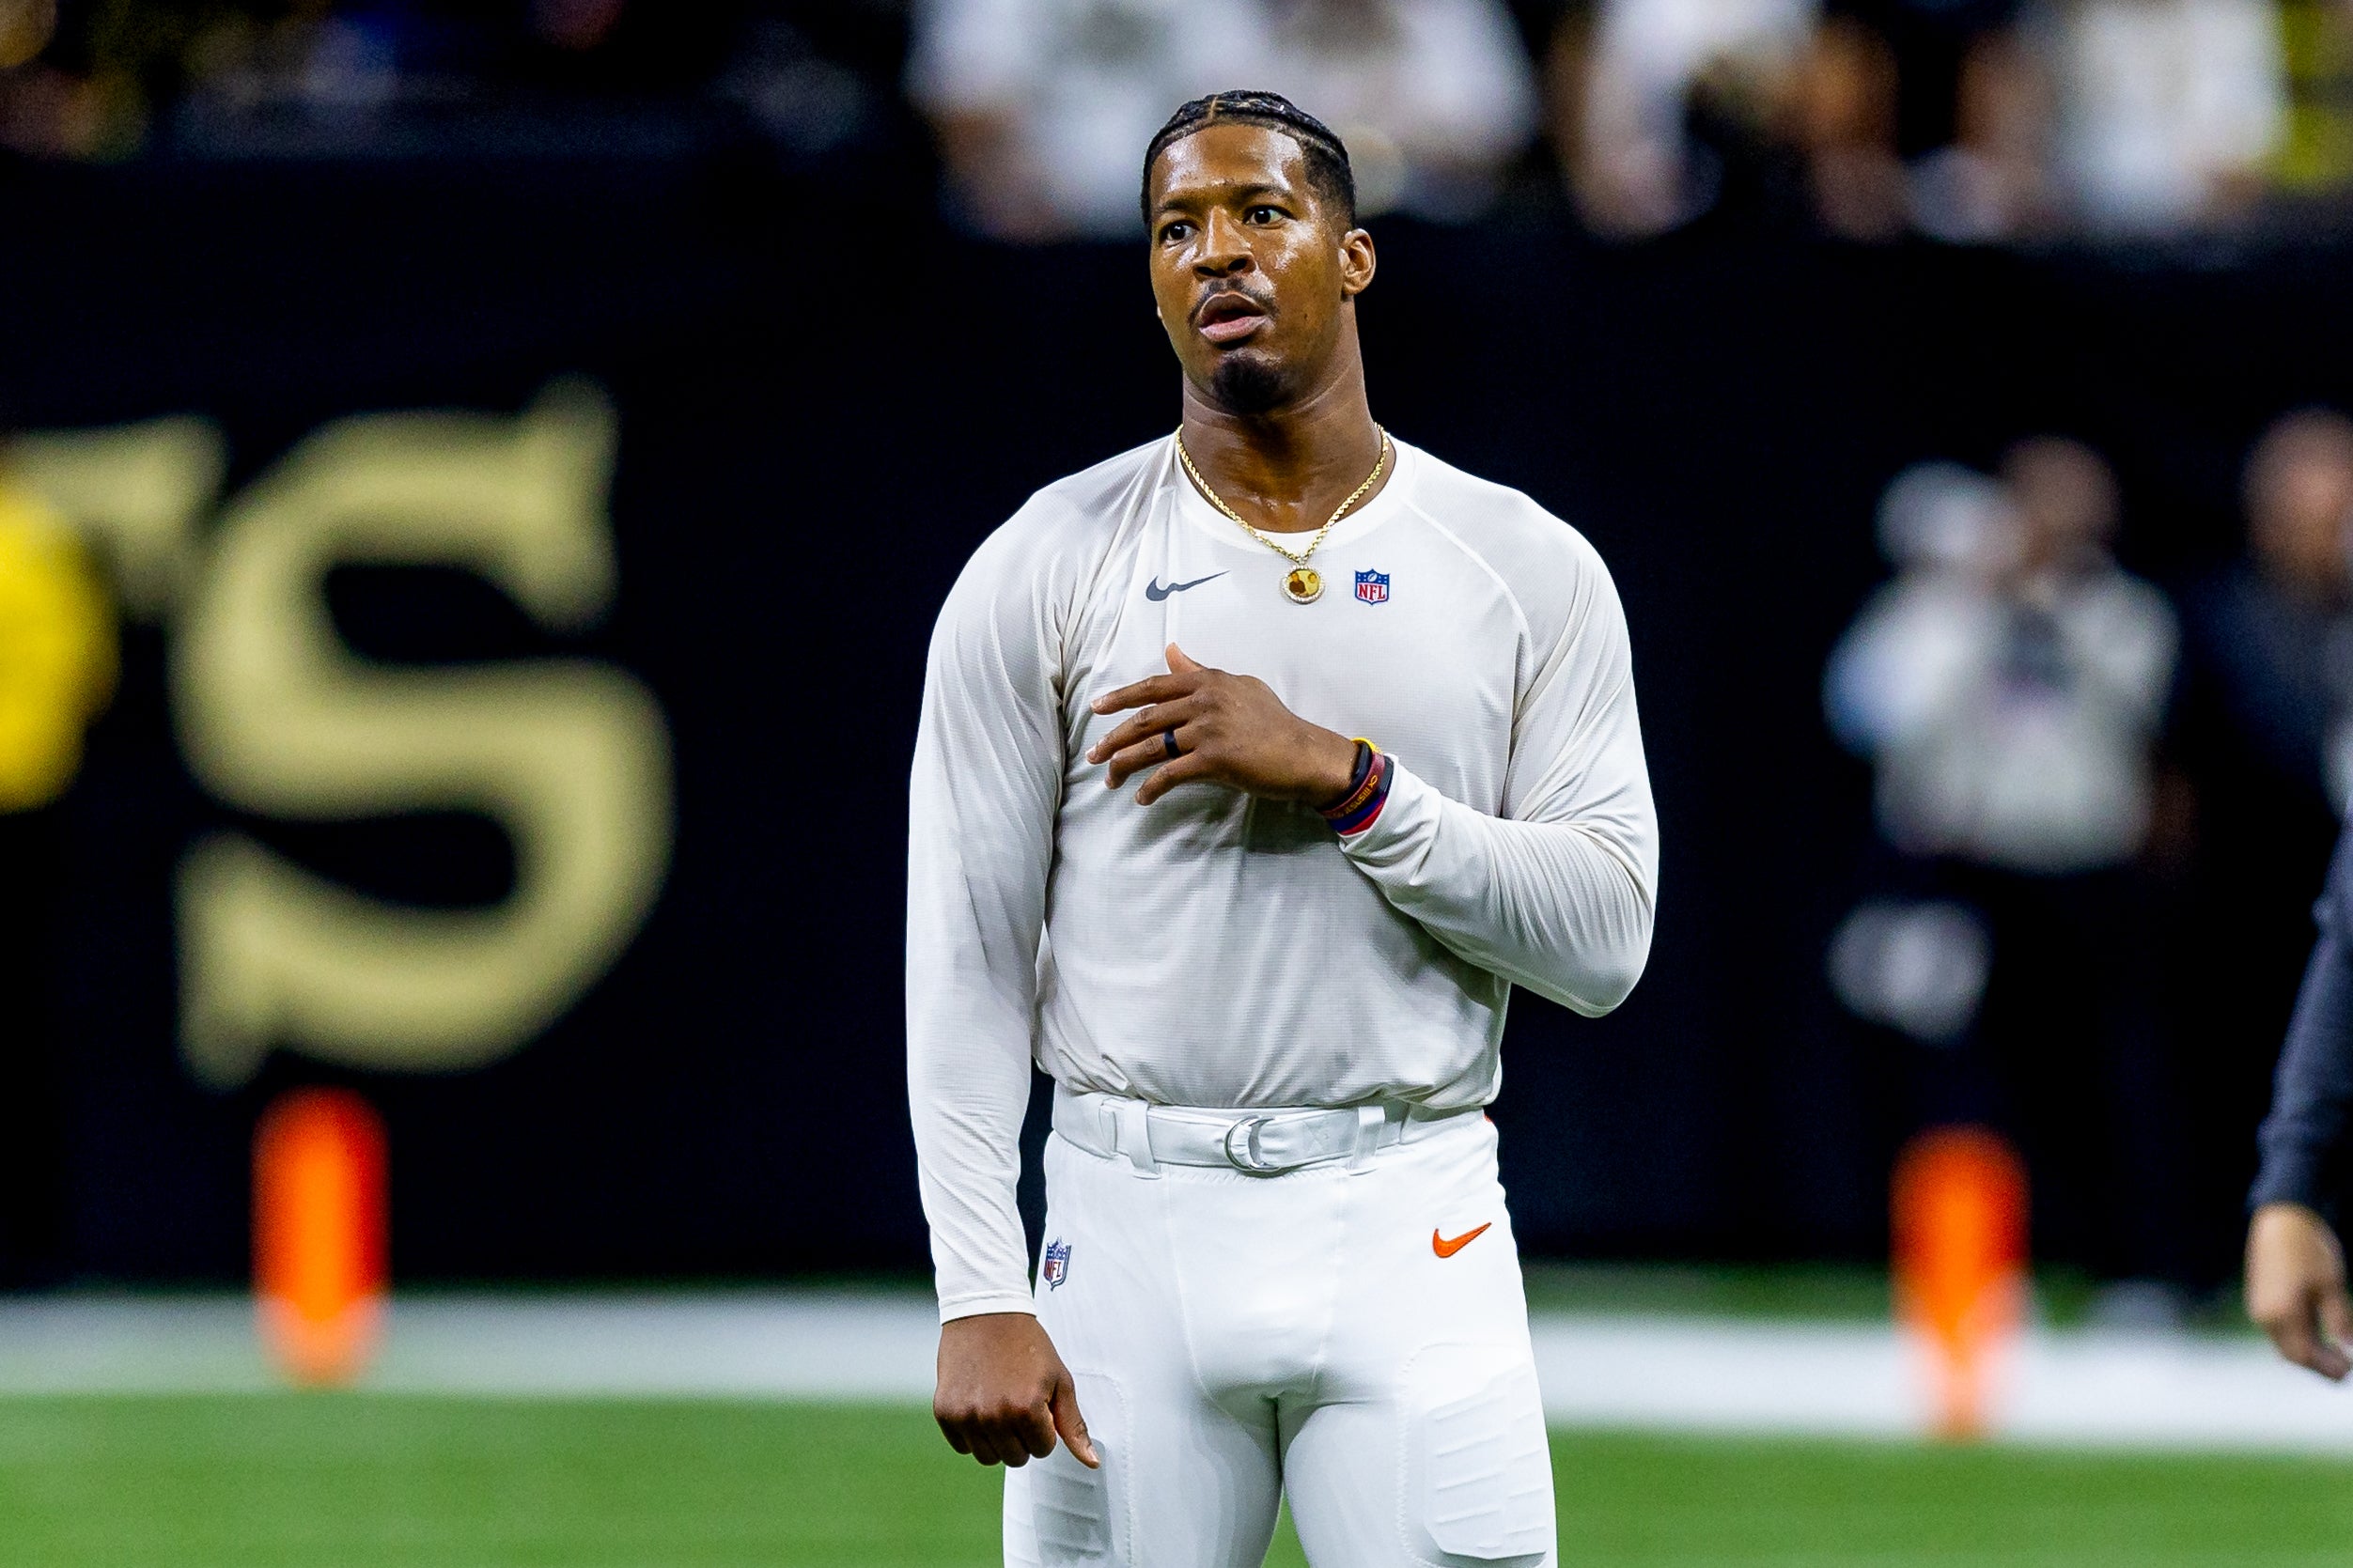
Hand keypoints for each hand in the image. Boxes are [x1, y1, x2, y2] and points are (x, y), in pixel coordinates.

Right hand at [934, 1312, 1099, 1467]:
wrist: (985, 1313)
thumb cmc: (1029, 1345)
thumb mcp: (1059, 1380)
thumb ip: (1073, 1425)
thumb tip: (1093, 1464)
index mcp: (1027, 1409)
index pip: (1043, 1450)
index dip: (1044, 1427)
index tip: (1037, 1401)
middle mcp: (994, 1416)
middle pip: (1015, 1459)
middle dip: (1022, 1437)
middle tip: (1017, 1403)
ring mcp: (966, 1416)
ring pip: (988, 1458)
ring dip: (997, 1440)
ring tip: (998, 1405)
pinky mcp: (944, 1412)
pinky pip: (962, 1446)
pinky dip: (971, 1433)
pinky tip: (977, 1403)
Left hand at [1087, 643, 1359, 807]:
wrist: (1304, 753)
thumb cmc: (1273, 721)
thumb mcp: (1238, 686)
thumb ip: (1200, 671)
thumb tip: (1171, 651)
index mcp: (1207, 681)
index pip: (1153, 687)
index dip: (1120, 697)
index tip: (1096, 709)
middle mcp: (1204, 701)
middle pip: (1145, 719)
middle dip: (1114, 738)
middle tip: (1093, 754)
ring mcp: (1208, 729)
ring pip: (1152, 747)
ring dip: (1124, 764)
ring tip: (1109, 780)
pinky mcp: (1215, 759)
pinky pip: (1171, 774)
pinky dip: (1151, 787)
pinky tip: (1141, 797)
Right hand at [2246, 1202, 2352, 1379]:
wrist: (2283, 1220)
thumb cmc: (2310, 1251)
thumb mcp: (2331, 1286)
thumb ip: (2339, 1320)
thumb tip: (2348, 1348)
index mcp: (2281, 1314)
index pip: (2303, 1356)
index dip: (2328, 1368)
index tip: (2350, 1367)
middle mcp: (2265, 1315)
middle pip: (2292, 1354)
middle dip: (2318, 1364)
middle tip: (2345, 1365)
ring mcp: (2260, 1307)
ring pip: (2285, 1343)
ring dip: (2309, 1351)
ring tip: (2335, 1350)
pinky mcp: (2261, 1298)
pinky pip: (2279, 1329)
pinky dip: (2299, 1337)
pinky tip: (2318, 1331)